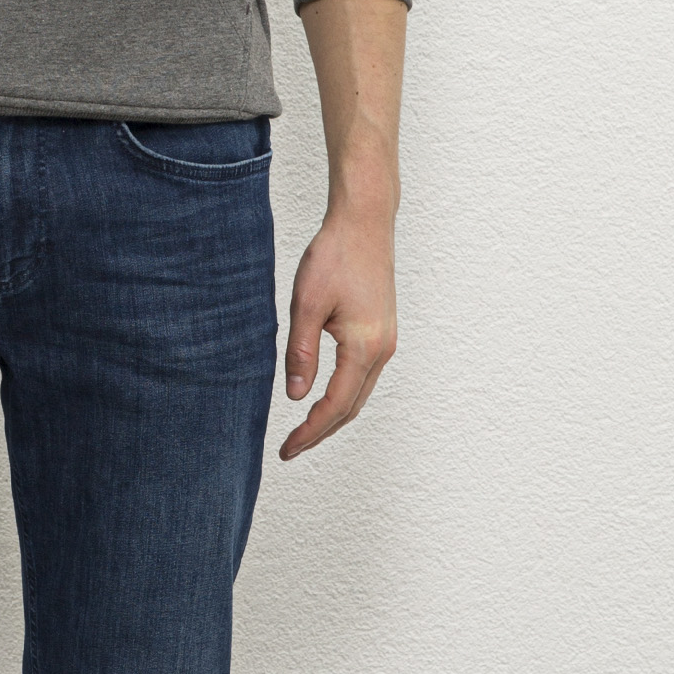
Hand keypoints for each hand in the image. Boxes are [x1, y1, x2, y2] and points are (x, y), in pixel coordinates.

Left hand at [280, 203, 396, 457]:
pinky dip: (344, 397)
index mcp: (364, 347)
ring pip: (360, 395)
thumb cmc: (335, 256)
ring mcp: (386, 342)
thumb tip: (296, 397)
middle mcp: (382, 350)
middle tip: (291, 449)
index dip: (309, 431)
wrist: (364, 223)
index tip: (287, 449)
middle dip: (321, 432)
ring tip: (304, 432)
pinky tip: (325, 398)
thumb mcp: (307, 304)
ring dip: (334, 417)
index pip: (334, 405)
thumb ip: (302, 353)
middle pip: (351, 408)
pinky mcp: (382, 332)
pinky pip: (364, 377)